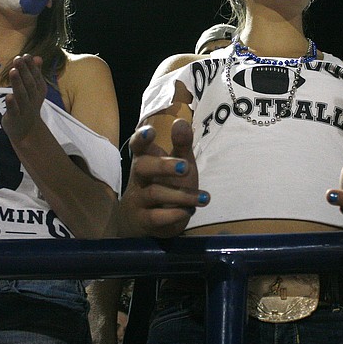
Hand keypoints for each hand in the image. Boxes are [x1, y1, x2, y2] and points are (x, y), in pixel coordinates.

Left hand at [2, 54, 46, 141]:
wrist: (27, 131)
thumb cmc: (28, 105)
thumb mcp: (34, 89)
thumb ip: (35, 73)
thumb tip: (37, 57)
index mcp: (39, 91)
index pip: (36, 77)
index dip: (31, 66)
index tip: (26, 56)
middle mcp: (34, 99)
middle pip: (29, 84)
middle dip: (24, 71)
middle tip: (18, 59)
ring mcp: (25, 109)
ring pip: (22, 95)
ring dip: (17, 83)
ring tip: (13, 71)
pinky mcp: (15, 118)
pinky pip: (14, 110)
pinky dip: (12, 103)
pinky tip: (8, 95)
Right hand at [122, 119, 207, 237]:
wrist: (146, 221)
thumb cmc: (166, 183)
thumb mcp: (179, 162)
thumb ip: (182, 144)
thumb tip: (181, 122)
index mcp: (145, 159)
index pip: (138, 145)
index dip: (142, 138)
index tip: (152, 131)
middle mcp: (139, 178)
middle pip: (142, 167)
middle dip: (164, 166)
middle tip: (185, 167)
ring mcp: (138, 199)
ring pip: (154, 193)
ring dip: (182, 195)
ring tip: (204, 198)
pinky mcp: (143, 220)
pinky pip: (156, 217)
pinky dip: (174, 214)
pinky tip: (189, 212)